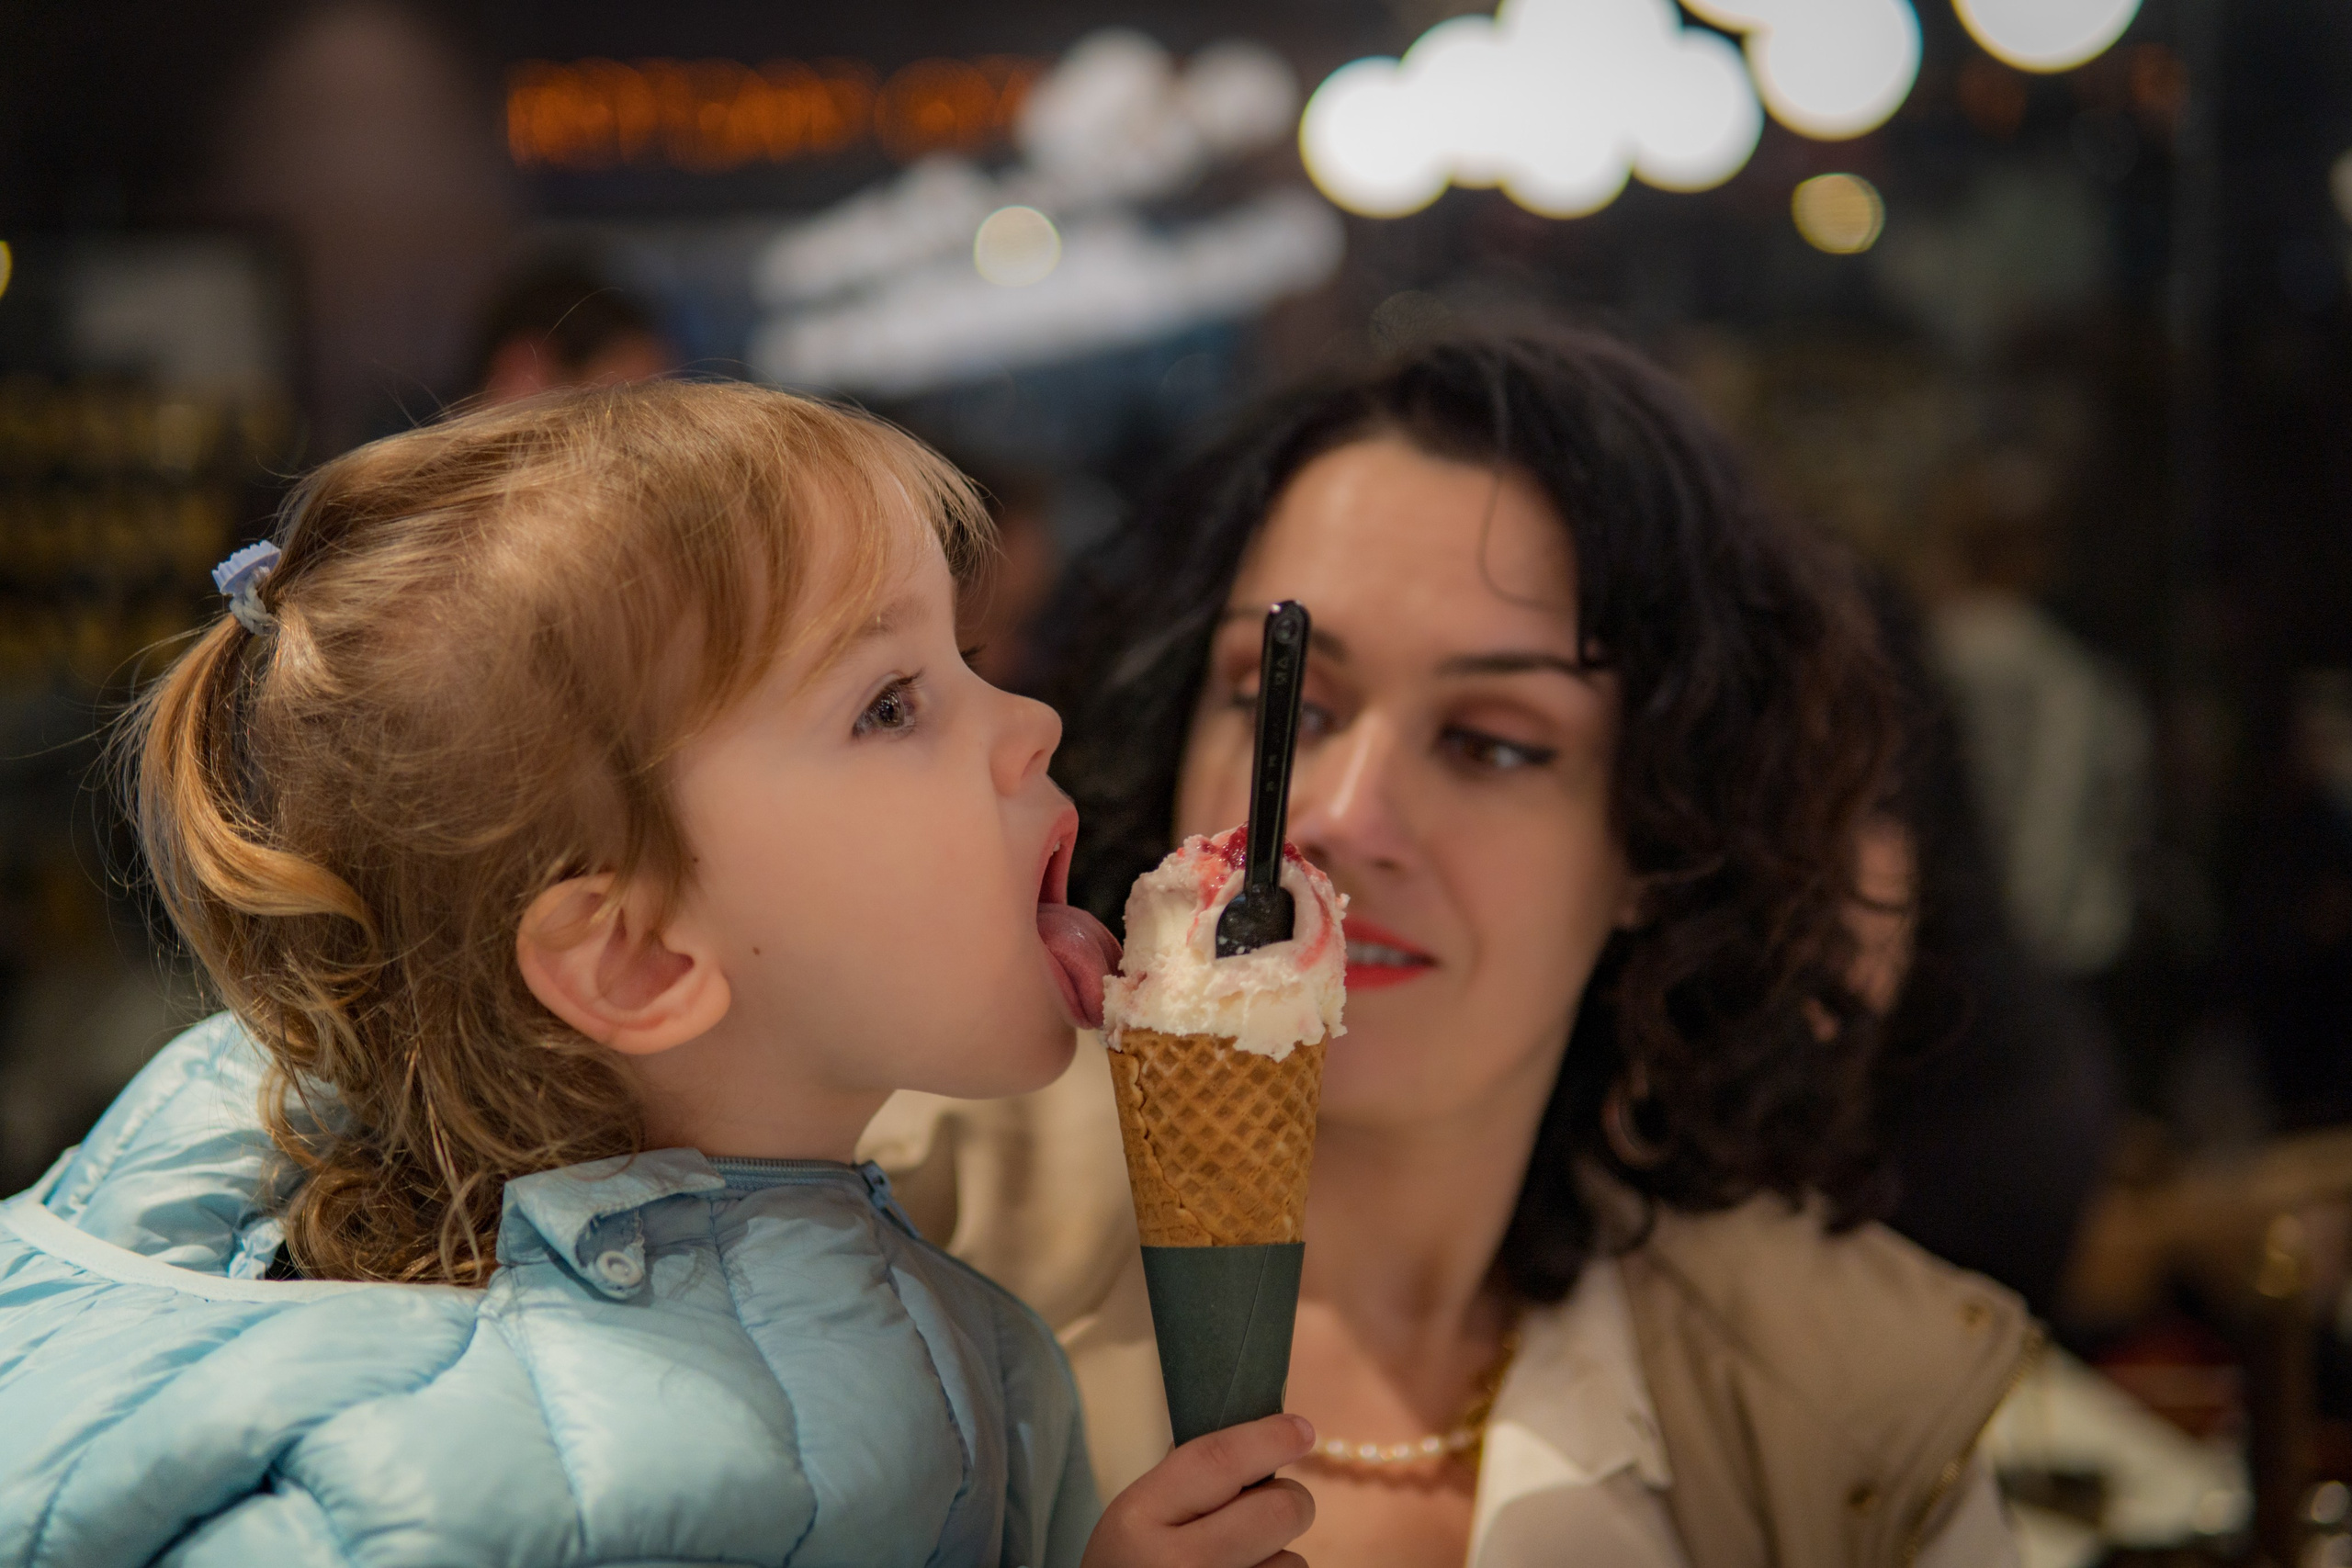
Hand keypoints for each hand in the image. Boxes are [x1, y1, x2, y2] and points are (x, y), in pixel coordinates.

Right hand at [1082, 1413, 1316, 1567]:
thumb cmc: (1133, 1562)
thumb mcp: (1138, 1514)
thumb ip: (1190, 1479)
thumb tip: (1270, 1439)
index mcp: (1141, 1517)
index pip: (1220, 1461)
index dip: (1270, 1439)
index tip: (1302, 1430)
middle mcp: (1179, 1564)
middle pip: (1278, 1511)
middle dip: (1290, 1500)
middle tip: (1273, 1504)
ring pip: (1293, 1561)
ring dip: (1278, 1554)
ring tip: (1239, 1561)